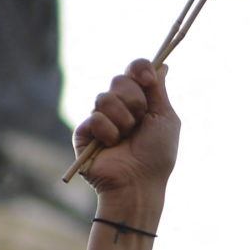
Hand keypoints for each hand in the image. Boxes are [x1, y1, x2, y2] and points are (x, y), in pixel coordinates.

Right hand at [77, 59, 178, 249]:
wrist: (140, 183)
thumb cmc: (157, 155)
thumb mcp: (166, 118)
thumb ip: (159, 91)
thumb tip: (161, 66)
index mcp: (139, 101)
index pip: (133, 70)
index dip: (139, 69)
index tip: (148, 80)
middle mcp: (119, 107)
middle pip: (119, 79)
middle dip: (134, 100)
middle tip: (140, 120)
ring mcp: (100, 120)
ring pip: (104, 97)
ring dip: (122, 119)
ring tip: (126, 138)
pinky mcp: (84, 133)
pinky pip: (94, 118)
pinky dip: (108, 132)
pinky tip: (111, 146)